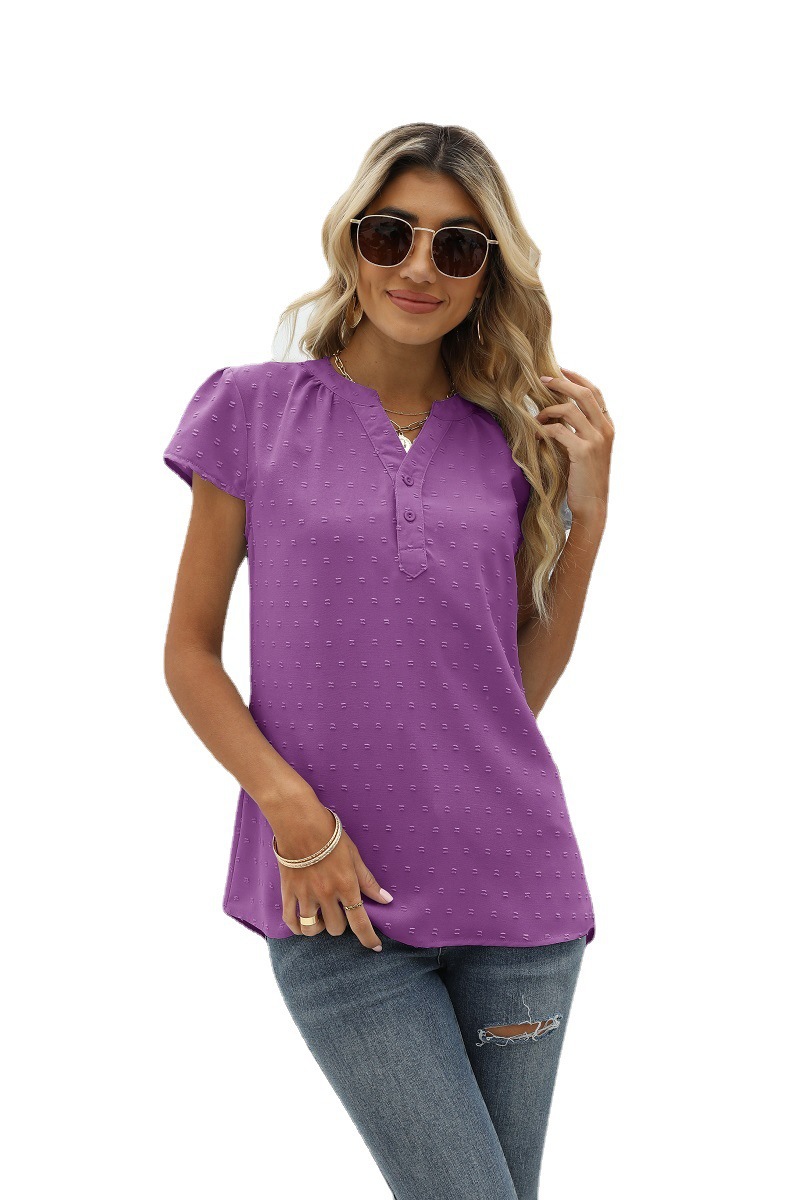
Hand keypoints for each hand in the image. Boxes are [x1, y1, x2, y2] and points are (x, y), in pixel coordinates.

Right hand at [272, 801, 392, 950]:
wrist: (299, 822)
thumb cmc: (330, 835)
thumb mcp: (354, 856)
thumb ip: (368, 881)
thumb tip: (386, 899)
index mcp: (346, 885)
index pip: (360, 922)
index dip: (369, 938)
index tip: (375, 947)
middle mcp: (326, 894)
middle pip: (336, 928)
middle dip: (341, 926)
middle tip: (341, 913)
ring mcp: (305, 894)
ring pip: (312, 929)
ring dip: (319, 928)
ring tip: (322, 918)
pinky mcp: (288, 892)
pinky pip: (290, 920)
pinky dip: (297, 927)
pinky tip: (303, 924)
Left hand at [534, 368, 613, 527]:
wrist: (592, 504)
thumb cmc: (585, 478)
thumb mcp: (586, 449)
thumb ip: (578, 429)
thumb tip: (557, 411)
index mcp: (607, 426)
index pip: (595, 392)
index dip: (577, 378)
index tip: (560, 370)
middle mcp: (605, 429)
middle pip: (584, 393)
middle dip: (561, 382)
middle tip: (542, 379)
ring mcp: (596, 440)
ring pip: (569, 409)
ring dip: (548, 410)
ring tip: (536, 418)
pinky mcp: (583, 451)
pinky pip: (558, 429)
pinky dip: (544, 429)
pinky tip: (536, 434)